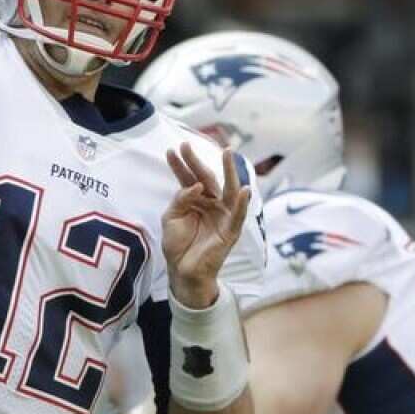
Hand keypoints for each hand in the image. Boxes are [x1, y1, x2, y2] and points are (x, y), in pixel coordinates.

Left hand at [161, 144, 251, 308]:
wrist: (182, 270)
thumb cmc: (178, 244)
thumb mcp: (171, 217)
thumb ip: (181, 199)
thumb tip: (197, 185)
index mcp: (195, 200)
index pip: (188, 178)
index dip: (180, 165)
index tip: (171, 149)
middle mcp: (211, 203)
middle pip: (206, 178)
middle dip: (197, 162)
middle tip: (187, 144)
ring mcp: (222, 215)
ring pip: (227, 190)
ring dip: (229, 172)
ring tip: (227, 153)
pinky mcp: (230, 230)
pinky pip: (238, 215)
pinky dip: (241, 203)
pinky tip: (243, 189)